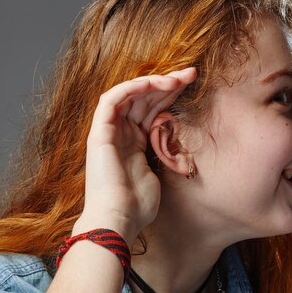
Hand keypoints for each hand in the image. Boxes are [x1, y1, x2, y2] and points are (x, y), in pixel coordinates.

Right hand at [74, 67, 197, 243]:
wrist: (119, 219)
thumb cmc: (138, 205)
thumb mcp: (157, 173)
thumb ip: (161, 154)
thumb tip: (178, 146)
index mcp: (133, 143)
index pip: (152, 109)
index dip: (170, 94)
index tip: (193, 84)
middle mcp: (120, 133)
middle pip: (143, 98)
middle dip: (168, 83)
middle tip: (192, 73)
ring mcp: (108, 131)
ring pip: (129, 94)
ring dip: (153, 82)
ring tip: (178, 77)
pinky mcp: (98, 132)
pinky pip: (111, 100)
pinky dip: (132, 88)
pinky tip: (153, 83)